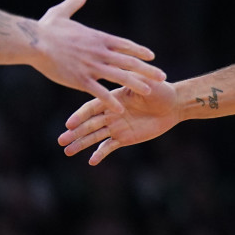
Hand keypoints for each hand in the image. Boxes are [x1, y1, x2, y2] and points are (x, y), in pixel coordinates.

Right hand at [29, 0, 164, 111]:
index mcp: (99, 38)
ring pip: (120, 76)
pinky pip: (99, 92)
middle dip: (147, 69)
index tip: (151, 56)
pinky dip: (110, 100)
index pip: (125, 45)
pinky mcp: (80, 79)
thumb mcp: (62, 12)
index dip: (139, 51)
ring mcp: (92, 66)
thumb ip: (75, 2)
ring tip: (150, 91)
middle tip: (162, 76)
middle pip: (129, 61)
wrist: (34, 42)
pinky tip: (120, 109)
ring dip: (136, 84)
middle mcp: (100, 52)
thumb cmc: (46, 28)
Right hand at [59, 79, 179, 164]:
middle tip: (60, 141)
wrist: (174, 105)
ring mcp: (116, 127)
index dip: (80, 116)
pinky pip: (109, 147)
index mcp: (113, 100)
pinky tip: (91, 161)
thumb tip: (123, 72)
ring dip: (81, 144)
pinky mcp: (124, 138)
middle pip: (89, 124)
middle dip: (74, 132)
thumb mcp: (146, 84)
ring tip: (67, 151)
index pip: (92, 109)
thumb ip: (133, 81)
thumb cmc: (161, 90)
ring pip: (94, 137)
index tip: (68, 124)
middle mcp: (111, 114)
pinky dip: (100, 154)